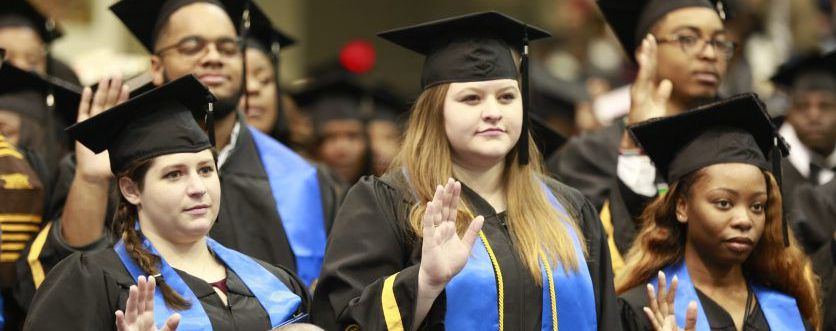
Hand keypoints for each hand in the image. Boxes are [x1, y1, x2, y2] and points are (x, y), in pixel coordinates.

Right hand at [75, 75, 128, 181]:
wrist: (94, 174)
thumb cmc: (111, 166)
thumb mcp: (126, 154)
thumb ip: (135, 148)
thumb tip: (153, 147)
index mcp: (116, 126)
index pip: (120, 108)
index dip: (123, 97)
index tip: (127, 86)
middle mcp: (105, 122)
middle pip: (109, 101)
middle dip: (113, 87)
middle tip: (118, 74)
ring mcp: (93, 123)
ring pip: (98, 103)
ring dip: (101, 90)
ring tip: (105, 77)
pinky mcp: (82, 127)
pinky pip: (83, 111)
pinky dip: (85, 100)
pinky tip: (87, 90)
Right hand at [115, 275, 180, 330]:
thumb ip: (170, 326)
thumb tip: (178, 315)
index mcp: (147, 318)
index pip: (148, 301)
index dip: (149, 290)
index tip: (151, 278)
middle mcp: (138, 320)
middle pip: (139, 303)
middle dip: (140, 291)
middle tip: (141, 277)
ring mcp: (131, 327)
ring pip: (130, 312)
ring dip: (131, 300)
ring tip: (133, 288)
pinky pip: (122, 328)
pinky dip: (120, 321)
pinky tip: (118, 313)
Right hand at [418, 178, 484, 292]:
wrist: (440, 278)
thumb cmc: (450, 264)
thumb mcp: (466, 247)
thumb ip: (472, 232)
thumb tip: (480, 217)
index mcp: (449, 229)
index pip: (451, 209)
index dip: (454, 197)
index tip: (457, 184)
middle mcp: (440, 228)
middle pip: (444, 208)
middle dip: (447, 194)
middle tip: (451, 180)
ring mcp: (434, 233)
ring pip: (436, 213)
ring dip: (438, 200)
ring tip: (441, 187)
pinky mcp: (429, 240)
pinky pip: (429, 226)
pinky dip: (429, 215)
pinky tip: (431, 204)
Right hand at [628, 35, 672, 125]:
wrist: (638, 138)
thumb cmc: (647, 122)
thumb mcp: (658, 106)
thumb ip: (662, 94)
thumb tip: (666, 82)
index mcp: (645, 89)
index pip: (650, 69)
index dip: (652, 55)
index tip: (652, 42)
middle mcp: (640, 89)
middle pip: (646, 67)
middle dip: (648, 51)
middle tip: (649, 37)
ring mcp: (638, 93)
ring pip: (643, 72)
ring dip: (645, 57)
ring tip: (646, 45)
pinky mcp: (637, 98)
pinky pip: (641, 82)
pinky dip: (643, 70)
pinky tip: (645, 60)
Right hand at [643, 271, 696, 330]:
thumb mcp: (690, 330)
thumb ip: (691, 319)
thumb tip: (693, 302)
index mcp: (670, 319)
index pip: (669, 301)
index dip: (671, 289)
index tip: (675, 277)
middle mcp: (664, 321)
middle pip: (661, 302)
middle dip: (660, 287)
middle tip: (661, 273)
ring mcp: (661, 328)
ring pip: (656, 311)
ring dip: (652, 298)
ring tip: (649, 286)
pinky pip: (655, 326)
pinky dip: (651, 318)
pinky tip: (646, 309)